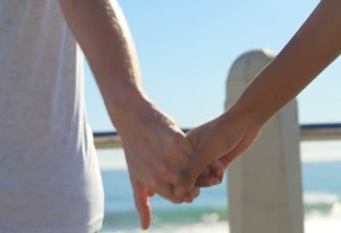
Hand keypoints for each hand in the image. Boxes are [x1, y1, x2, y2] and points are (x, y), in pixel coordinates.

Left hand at [108, 95, 200, 228]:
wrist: (132, 118)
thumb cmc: (134, 149)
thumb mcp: (136, 177)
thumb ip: (142, 202)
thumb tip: (145, 227)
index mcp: (153, 182)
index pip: (179, 198)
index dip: (188, 194)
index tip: (192, 187)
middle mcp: (162, 172)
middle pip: (191, 186)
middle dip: (200, 184)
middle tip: (204, 177)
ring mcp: (170, 156)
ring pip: (197, 170)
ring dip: (206, 169)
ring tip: (208, 165)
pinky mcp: (178, 140)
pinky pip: (196, 153)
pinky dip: (203, 154)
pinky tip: (203, 151)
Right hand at [174, 112, 261, 196]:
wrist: (244, 123)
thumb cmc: (220, 134)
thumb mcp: (203, 155)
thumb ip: (190, 175)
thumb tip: (178, 194)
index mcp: (185, 145)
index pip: (178, 168)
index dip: (181, 181)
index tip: (187, 192)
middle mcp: (195, 151)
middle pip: (191, 174)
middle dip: (199, 181)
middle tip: (205, 183)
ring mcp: (208, 155)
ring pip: (204, 176)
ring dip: (210, 178)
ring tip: (217, 176)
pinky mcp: (220, 159)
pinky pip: (215, 175)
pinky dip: (218, 176)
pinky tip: (221, 172)